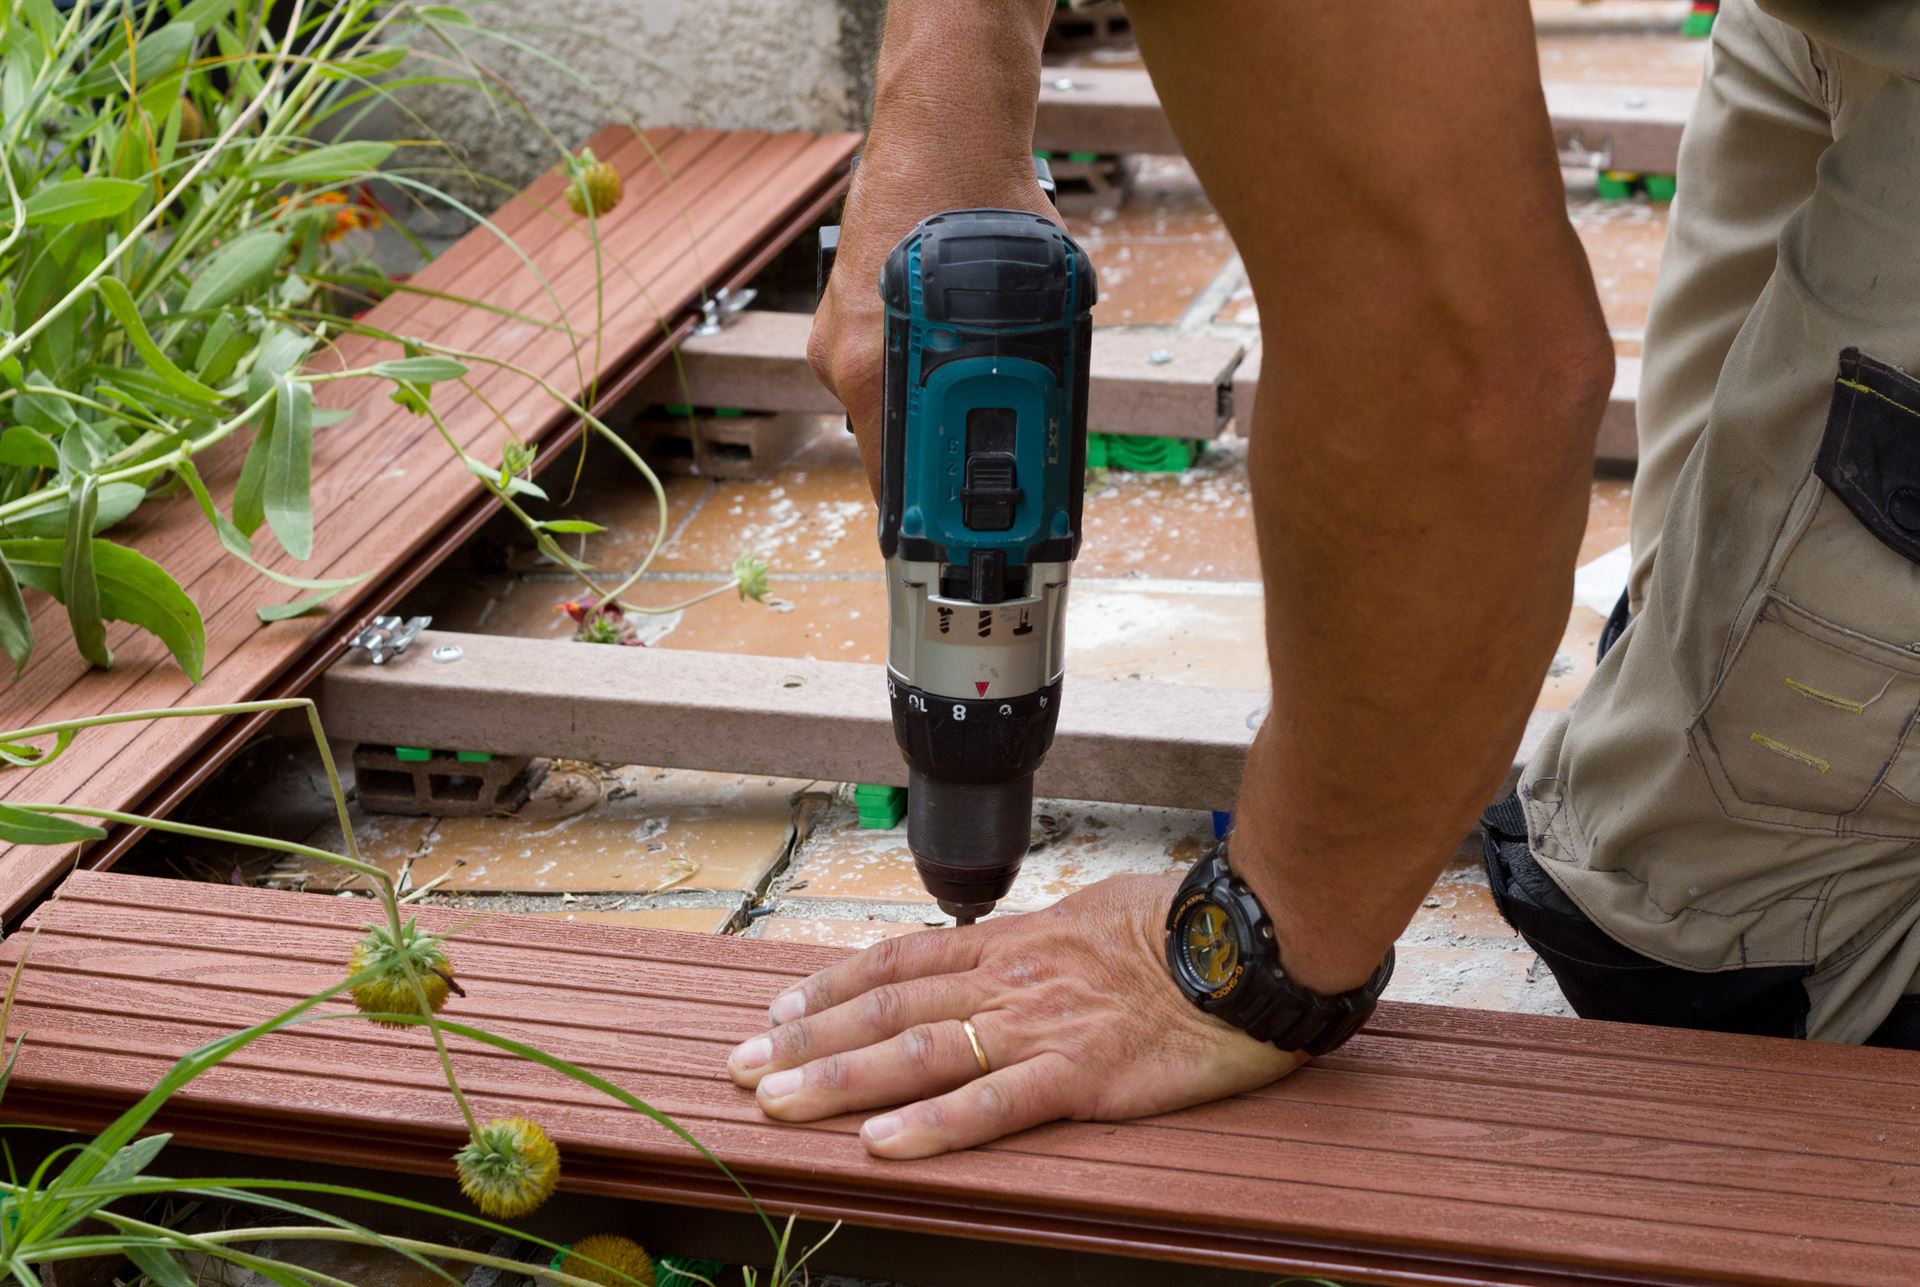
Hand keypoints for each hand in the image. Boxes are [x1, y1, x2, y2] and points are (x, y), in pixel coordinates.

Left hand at [726, 874, 1304, 1158]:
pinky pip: (992, 1103)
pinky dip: (931, 1124)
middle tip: (741, 1065)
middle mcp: (1010, 978)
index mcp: (1013, 941)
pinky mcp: (1082, 1073)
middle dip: (805, 1038)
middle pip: (886, 1007)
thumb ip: (1039, 942)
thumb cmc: (1182, 927)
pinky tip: (882, 1142)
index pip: (900, 961)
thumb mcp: (1093, 915)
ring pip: (918, 1052)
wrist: (1249, 941)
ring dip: (838, 1078)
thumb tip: (1001, 950)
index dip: (831, 986)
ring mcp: (1040, 1025)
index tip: (778, 1008)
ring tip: (777, 1100)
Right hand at [807, 150, 1058, 499]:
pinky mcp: (842, 308)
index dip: (927, 516)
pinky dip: (918, 363)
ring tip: (984, 393)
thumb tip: (1052, 416)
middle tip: (989, 479)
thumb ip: (1030, 366)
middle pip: (891, 444)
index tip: (954, 542)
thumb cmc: (980, 203)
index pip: (889, 476)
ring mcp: (835, 332)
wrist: (942, 124)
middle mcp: (840, 357)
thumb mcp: (1031, 299)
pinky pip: (882, 359)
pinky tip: (955, 343)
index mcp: (869, 365)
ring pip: (888, 400)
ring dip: (932, 406)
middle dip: (940, 462)